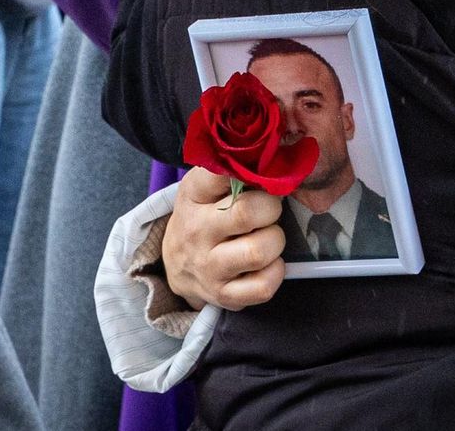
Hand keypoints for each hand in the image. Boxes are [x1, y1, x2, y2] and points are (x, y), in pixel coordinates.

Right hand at [162, 168, 286, 311]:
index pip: (220, 174)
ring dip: (275, 241)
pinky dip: (275, 271)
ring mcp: (210, 267)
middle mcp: (197, 232)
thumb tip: (273, 160)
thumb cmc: (203, 217)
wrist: (178, 264)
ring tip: (267, 236)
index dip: (249, 172)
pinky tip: (268, 263)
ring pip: (259, 251)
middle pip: (248, 213)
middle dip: (271, 208)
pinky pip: (264, 286)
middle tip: (268, 210)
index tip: (258, 176)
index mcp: (193, 197)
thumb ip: (231, 171)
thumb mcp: (204, 188)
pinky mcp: (224, 295)